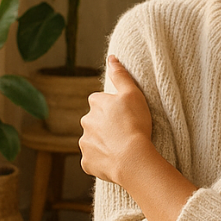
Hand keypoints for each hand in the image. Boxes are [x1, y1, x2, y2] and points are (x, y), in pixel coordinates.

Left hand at [80, 55, 152, 184]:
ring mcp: (85, 143)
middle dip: (105, 125)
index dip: (113, 108)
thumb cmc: (135, 124)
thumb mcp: (133, 94)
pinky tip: (115, 160)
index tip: (124, 115)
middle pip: (95, 121)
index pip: (100, 101)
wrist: (132, 158)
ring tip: (122, 148)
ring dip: (104, 143)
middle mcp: (85, 122)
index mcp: (95, 104)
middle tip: (124, 132)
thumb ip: (120, 75)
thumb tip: (111, 57)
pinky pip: (93, 159)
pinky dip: (102, 160)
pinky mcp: (86, 162)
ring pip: (93, 141)